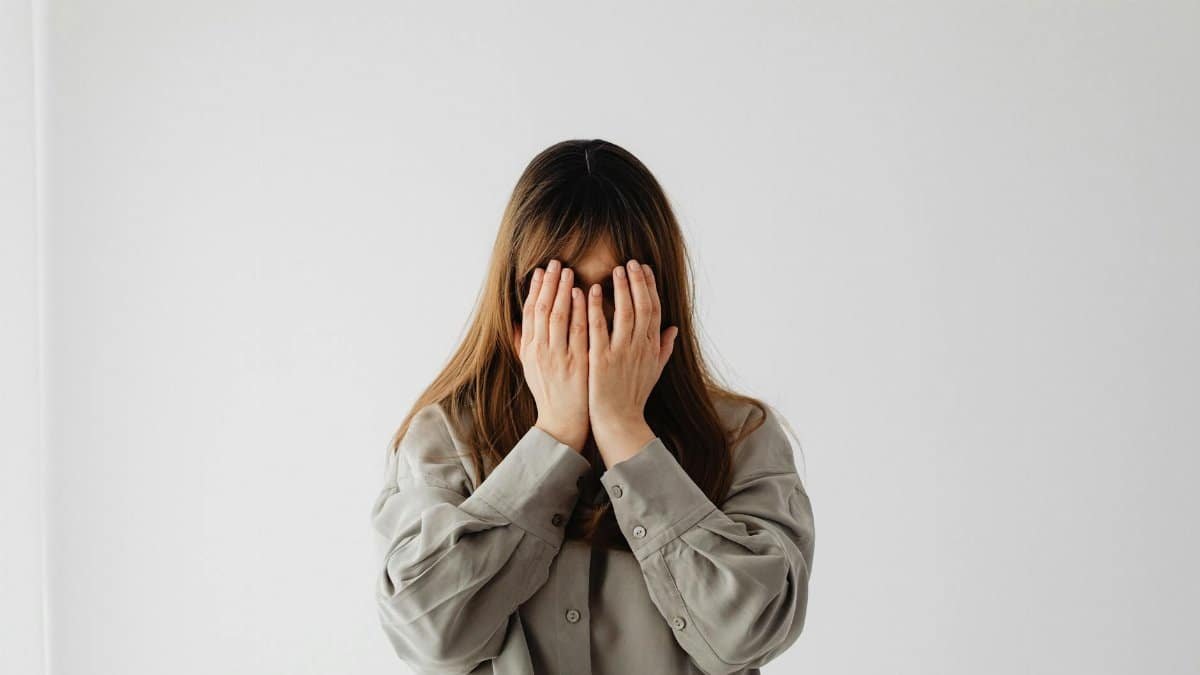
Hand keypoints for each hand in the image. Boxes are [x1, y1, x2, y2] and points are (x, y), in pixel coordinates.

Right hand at [514, 259, 589, 451]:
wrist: (562, 422)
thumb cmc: (549, 392)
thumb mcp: (530, 367)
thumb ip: (523, 343)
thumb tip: (516, 322)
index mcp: (529, 350)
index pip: (530, 312)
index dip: (535, 289)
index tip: (541, 270)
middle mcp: (541, 351)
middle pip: (542, 310)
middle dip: (549, 284)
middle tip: (555, 263)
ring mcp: (559, 357)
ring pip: (558, 317)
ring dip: (563, 291)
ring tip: (568, 271)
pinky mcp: (577, 364)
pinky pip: (578, 331)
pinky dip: (579, 310)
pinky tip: (584, 294)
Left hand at [586, 258, 678, 463]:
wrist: (619, 422)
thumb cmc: (634, 397)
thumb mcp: (654, 371)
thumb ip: (664, 348)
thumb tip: (673, 329)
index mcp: (652, 347)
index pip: (654, 309)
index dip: (649, 286)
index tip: (643, 268)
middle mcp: (640, 347)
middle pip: (642, 306)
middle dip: (637, 281)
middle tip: (629, 262)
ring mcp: (621, 352)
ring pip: (624, 313)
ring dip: (621, 289)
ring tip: (615, 270)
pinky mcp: (601, 360)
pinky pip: (597, 328)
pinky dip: (593, 308)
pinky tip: (587, 291)